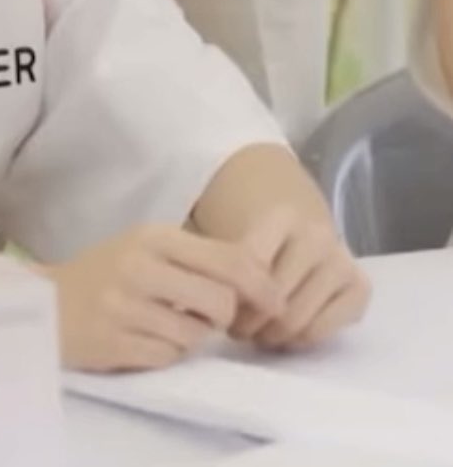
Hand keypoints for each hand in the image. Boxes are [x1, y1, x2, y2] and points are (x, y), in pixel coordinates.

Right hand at [48, 225, 285, 371]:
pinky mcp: (115, 342)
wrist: (45, 303)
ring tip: (168, 324)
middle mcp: (139, 266)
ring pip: (197, 334)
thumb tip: (260, 280)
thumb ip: (197, 258)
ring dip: (193, 337)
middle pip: (221, 301)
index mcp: (152, 236)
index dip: (262, 285)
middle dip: (225, 316)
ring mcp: (124, 305)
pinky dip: (167, 353)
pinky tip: (147, 339)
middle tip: (209, 316)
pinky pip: (169, 357)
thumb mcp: (147, 248)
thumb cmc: (105, 273)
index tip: (273, 301)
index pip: (229, 259)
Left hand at [229, 207, 370, 350]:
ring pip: (299, 320)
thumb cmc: (254, 241)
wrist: (299, 232)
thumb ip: (215, 264)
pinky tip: (286, 335)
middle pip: (275, 299)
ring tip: (256, 333)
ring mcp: (342, 262)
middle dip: (249, 323)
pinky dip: (300, 341)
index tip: (220, 306)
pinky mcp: (360, 288)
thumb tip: (197, 296)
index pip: (248, 265)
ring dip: (271, 336)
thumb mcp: (227, 239)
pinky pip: (324, 330)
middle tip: (236, 329)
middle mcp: (317, 236)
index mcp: (281, 216)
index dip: (230, 296)